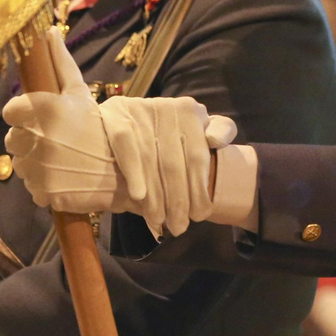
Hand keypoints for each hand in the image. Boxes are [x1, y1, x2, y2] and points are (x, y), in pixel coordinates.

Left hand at [2, 28, 130, 213]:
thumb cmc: (101, 127)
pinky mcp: (43, 192)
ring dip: (35, 163)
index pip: (10, 112)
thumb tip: (48, 31)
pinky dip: (45, 186)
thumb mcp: (80, 94)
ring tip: (62, 160)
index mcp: (42, 109)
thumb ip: (60, 63)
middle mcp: (35, 137)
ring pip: (20, 164)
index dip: (25, 116)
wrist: (126, 169)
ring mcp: (38, 168)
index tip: (43, 121)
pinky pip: (31, 188)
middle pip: (12, 139)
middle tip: (57, 142)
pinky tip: (65, 177)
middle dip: (30, 140)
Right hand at [96, 95, 237, 238]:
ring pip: (151, 160)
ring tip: (158, 221)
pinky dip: (133, 171)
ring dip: (155, 196)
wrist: (122, 114)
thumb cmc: (169, 129)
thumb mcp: (198, 125)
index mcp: (191, 111)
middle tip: (178, 227)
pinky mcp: (116, 114)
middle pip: (174, 164)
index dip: (199, 189)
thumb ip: (219, 130)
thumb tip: (216, 142)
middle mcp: (168, 107)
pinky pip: (126, 145)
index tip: (200, 216)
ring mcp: (141, 109)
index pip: (198, 158)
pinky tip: (139, 196)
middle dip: (177, 200)